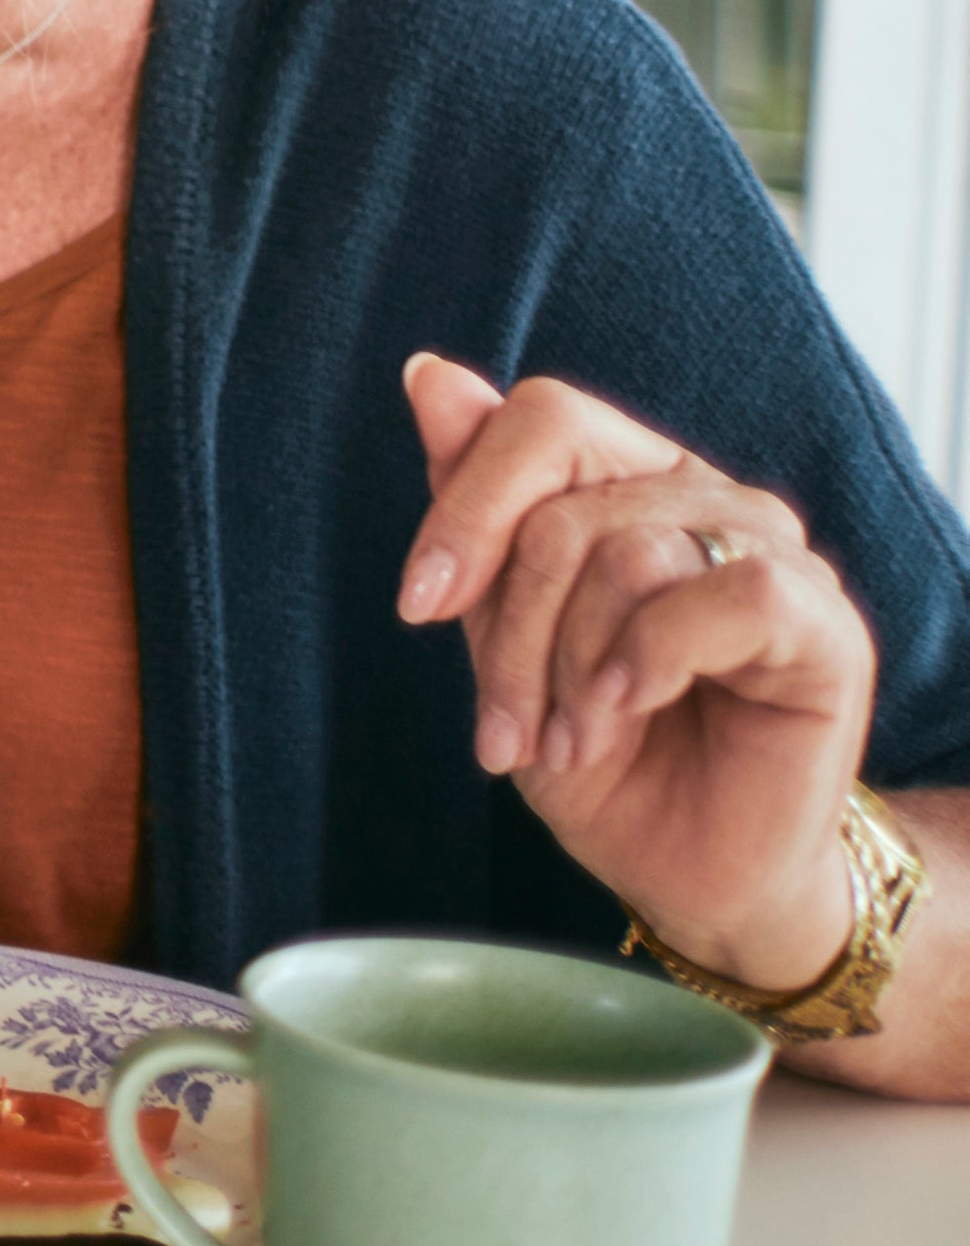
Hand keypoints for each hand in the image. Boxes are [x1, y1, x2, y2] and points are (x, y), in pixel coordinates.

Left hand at [401, 353, 877, 989]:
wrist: (683, 871)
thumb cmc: (600, 758)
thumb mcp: (500, 635)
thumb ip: (475, 510)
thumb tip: (431, 374)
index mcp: (630, 485)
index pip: (542, 418)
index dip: (466, 508)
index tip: (419, 604)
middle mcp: (706, 500)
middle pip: (565, 504)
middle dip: (508, 629)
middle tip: (508, 728)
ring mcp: (775, 554)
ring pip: (629, 552)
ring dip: (570, 667)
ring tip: (572, 736)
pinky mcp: (825, 622)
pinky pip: (725, 595)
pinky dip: (650, 659)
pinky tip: (634, 708)